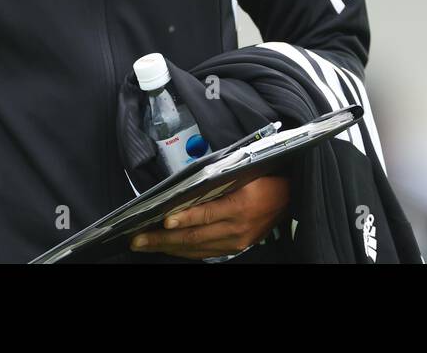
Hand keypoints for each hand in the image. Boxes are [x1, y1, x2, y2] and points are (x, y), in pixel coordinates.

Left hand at [129, 174, 290, 259]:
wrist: (289, 197)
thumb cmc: (264, 178)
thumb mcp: (245, 173)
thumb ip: (216, 182)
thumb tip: (183, 190)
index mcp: (241, 206)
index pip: (207, 214)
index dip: (184, 218)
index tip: (163, 220)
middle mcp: (237, 228)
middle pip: (194, 236)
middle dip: (162, 239)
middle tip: (137, 239)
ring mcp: (236, 242)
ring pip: (196, 248)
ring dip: (168, 247)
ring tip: (145, 244)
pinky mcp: (235, 248)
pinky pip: (204, 252)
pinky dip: (184, 250)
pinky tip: (168, 247)